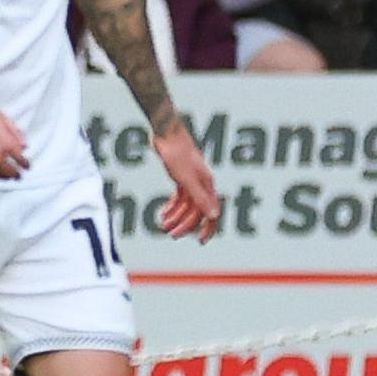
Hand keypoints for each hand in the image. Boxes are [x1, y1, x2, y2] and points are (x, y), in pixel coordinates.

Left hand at [151, 121, 224, 241]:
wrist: (166, 133)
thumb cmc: (177, 154)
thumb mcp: (186, 179)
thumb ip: (200, 198)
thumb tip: (214, 217)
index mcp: (207, 186)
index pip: (212, 213)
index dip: (208, 229)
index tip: (201, 242)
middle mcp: (202, 185)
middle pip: (197, 211)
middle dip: (185, 225)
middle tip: (170, 235)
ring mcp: (191, 181)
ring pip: (186, 206)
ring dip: (176, 217)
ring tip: (162, 226)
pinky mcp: (180, 176)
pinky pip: (179, 197)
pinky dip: (172, 206)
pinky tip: (162, 213)